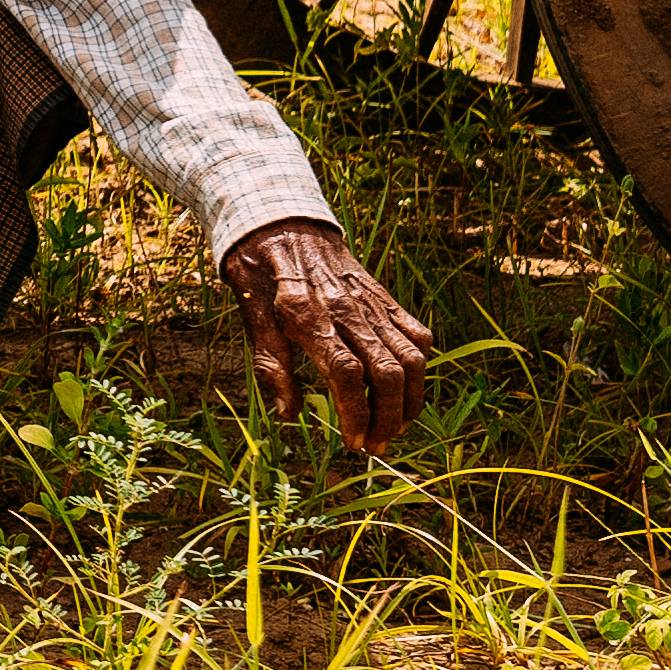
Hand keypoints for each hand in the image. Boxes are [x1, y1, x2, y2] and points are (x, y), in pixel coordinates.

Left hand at [221, 219, 431, 452]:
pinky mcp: (384, 298)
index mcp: (308, 315)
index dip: (356, 414)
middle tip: (375, 446)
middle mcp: (347, 309)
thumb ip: (272, 367)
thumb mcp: (252, 318)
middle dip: (388, 418)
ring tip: (394, 427)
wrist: (282, 222)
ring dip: (409, 400)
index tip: (353, 442)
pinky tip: (404, 388)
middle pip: (387, 372)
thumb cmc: (261, 274)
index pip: (347, 374)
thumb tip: (288, 415)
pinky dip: (418, 366)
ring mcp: (371, 302)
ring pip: (411, 357)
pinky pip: (416, 334)